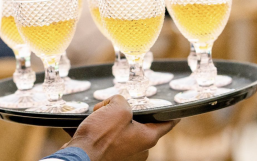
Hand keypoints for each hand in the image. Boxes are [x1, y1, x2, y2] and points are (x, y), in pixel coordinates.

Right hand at [62, 95, 178, 160]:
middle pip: (140, 122)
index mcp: (147, 137)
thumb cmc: (101, 136)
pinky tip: (92, 123)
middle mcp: (140, 148)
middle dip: (126, 111)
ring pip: (123, 128)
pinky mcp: (112, 155)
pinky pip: (111, 136)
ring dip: (111, 118)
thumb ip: (122, 100)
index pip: (167, 123)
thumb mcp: (117, 108)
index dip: (171, 114)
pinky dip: (103, 128)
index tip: (177, 112)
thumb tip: (114, 104)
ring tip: (98, 115)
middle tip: (113, 105)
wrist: (79, 157)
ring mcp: (126, 153)